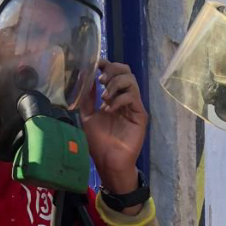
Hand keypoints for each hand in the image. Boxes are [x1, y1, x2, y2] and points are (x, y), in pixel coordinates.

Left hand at [78, 60, 148, 193]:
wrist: (109, 161)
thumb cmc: (99, 141)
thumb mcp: (87, 115)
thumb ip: (88, 98)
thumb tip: (85, 79)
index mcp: (114, 97)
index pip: (115, 73)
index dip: (107, 64)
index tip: (96, 64)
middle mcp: (126, 99)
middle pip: (126, 71)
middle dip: (112, 71)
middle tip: (101, 80)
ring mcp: (134, 106)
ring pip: (131, 81)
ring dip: (115, 84)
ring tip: (104, 96)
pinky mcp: (140, 115)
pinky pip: (132, 97)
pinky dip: (119, 99)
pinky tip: (109, 109)